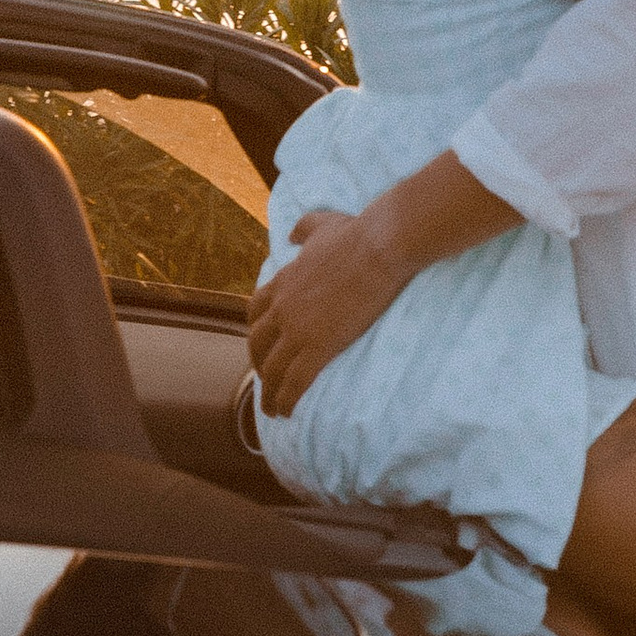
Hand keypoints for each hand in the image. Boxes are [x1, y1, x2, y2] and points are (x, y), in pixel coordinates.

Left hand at [248, 208, 409, 416]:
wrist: (378, 247)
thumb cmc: (356, 234)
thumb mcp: (321, 224)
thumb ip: (302, 229)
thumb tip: (291, 236)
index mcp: (283, 281)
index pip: (256, 311)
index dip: (257, 331)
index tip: (264, 344)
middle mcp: (282, 308)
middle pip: (257, 344)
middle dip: (258, 365)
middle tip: (267, 379)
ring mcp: (297, 329)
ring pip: (271, 369)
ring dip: (268, 392)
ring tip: (272, 408)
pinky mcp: (318, 346)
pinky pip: (294, 381)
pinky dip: (286, 400)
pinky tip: (287, 411)